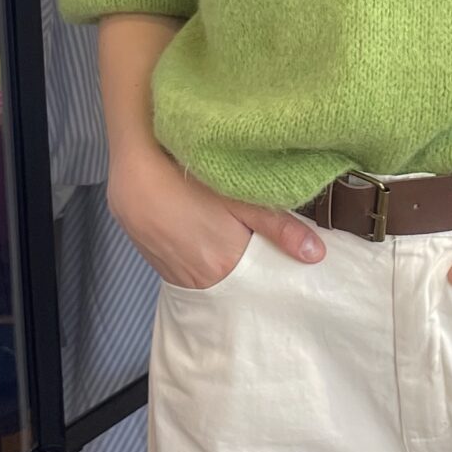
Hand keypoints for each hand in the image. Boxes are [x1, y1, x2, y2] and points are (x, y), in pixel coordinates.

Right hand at [108, 146, 324, 289]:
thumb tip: (317, 255)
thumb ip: (279, 227)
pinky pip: (185, 270)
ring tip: (228, 237)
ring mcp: (173, 274)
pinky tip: (201, 235)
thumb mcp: (240, 198)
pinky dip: (197, 259)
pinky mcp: (156, 263)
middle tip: (257, 243)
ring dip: (219, 263)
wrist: (133, 169)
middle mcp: (197, 282)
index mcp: (224, 269)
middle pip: (233, 283)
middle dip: (247, 267)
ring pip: (207, 277)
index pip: (258, 283)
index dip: (271, 269)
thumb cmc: (190, 180)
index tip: (283, 258)